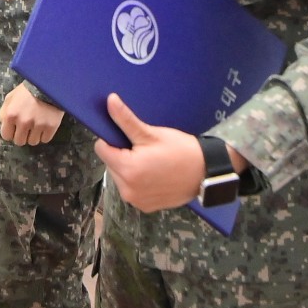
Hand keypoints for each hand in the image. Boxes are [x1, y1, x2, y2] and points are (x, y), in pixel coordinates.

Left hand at [0, 84, 62, 145]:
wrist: (49, 84)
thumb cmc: (27, 91)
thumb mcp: (11, 97)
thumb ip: (4, 111)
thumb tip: (3, 123)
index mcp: (11, 115)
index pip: (6, 136)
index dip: (11, 133)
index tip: (15, 129)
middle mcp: (23, 122)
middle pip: (19, 142)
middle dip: (22, 135)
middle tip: (26, 128)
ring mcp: (37, 125)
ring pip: (33, 142)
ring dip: (34, 136)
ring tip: (36, 126)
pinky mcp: (50, 127)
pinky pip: (45, 140)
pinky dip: (44, 134)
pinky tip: (44, 125)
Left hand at [94, 93, 203, 211]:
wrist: (206, 172)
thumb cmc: (180, 150)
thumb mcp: (151, 134)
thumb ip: (126, 119)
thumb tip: (109, 101)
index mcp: (127, 170)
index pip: (101, 149)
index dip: (112, 140)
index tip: (128, 137)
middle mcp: (127, 190)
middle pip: (110, 164)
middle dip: (122, 154)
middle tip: (143, 149)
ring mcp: (136, 200)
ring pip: (120, 177)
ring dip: (129, 168)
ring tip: (150, 161)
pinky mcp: (144, 206)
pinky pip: (131, 189)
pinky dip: (138, 181)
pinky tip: (154, 174)